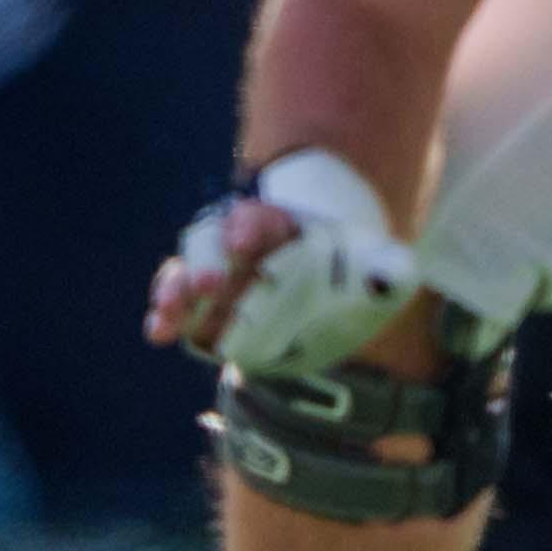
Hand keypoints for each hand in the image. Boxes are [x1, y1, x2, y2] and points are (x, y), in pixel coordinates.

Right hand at [148, 148, 419, 376]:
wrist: (336, 297)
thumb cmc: (355, 275)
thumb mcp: (380, 272)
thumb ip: (386, 271)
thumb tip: (392, 274)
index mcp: (285, 229)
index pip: (262, 219)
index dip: (251, 226)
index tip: (244, 242)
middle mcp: (245, 249)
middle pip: (215, 242)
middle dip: (209, 260)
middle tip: (208, 285)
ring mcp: (221, 279)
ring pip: (188, 271)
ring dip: (176, 289)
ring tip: (169, 311)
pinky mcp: (204, 312)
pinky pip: (177, 307)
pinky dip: (165, 315)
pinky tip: (159, 331)